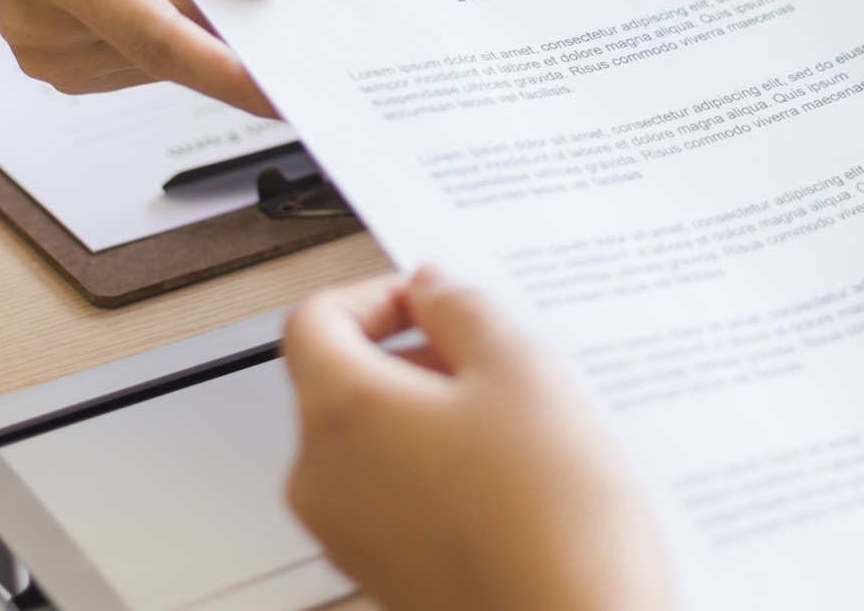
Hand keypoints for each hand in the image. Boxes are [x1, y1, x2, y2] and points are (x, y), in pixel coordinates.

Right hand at [0, 0, 285, 111]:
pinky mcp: (59, 69)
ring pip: (167, 54)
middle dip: (236, 5)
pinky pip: (148, 55)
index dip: (222, 67)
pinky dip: (179, 19)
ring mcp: (46, 56)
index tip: (281, 90)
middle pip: (171, 44)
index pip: (151, 32)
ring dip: (209, 8)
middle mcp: (40, 25)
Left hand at [284, 268, 672, 610]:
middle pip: (342, 382)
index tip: (433, 300)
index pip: (313, 320)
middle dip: (417, 357)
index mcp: (341, 413)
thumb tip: (433, 289)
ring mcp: (350, 535)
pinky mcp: (386, 574)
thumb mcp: (523, 369)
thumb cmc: (550, 523)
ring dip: (435, 414)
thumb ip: (464, 307)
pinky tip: (514, 478)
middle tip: (494, 360)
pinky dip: (441, 470)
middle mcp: (324, 478)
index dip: (376, 294)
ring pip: (373, 441)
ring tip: (519, 424)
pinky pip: (396, 495)